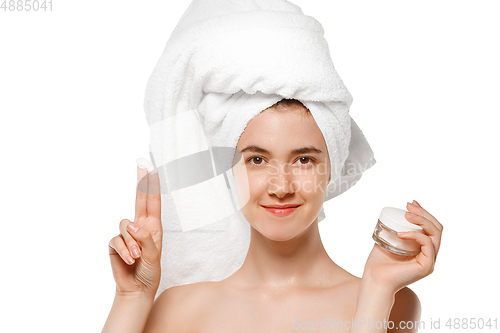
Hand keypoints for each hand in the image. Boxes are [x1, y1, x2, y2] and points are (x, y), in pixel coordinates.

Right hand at [107, 161, 161, 296]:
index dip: (152, 186)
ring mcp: (126, 235)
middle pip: (139, 200)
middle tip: (142, 165)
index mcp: (154, 227)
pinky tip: (129, 260)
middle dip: (141, 183)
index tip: (151, 170)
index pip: (153, 202)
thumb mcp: (155, 256)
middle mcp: (140, 227)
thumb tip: (133, 224)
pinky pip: (116, 240)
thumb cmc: (150, 271)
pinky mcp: (115, 244)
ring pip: (126, 226)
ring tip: (138, 257)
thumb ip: (146, 238)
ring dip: (132, 242)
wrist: (137, 289)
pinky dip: (124, 251)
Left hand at [362, 200, 442, 293]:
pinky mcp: (427, 266)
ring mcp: (430, 261)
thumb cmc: (378, 263)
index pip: (431, 228)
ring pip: (436, 234)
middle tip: (409, 206)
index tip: (411, 203)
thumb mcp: (387, 240)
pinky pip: (427, 244)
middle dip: (424, 213)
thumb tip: (391, 216)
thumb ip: (392, 231)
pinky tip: (401, 233)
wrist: (374, 279)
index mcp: (422, 249)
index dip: (423, 213)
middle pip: (437, 228)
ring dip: (422, 221)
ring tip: (407, 215)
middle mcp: (429, 254)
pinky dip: (416, 235)